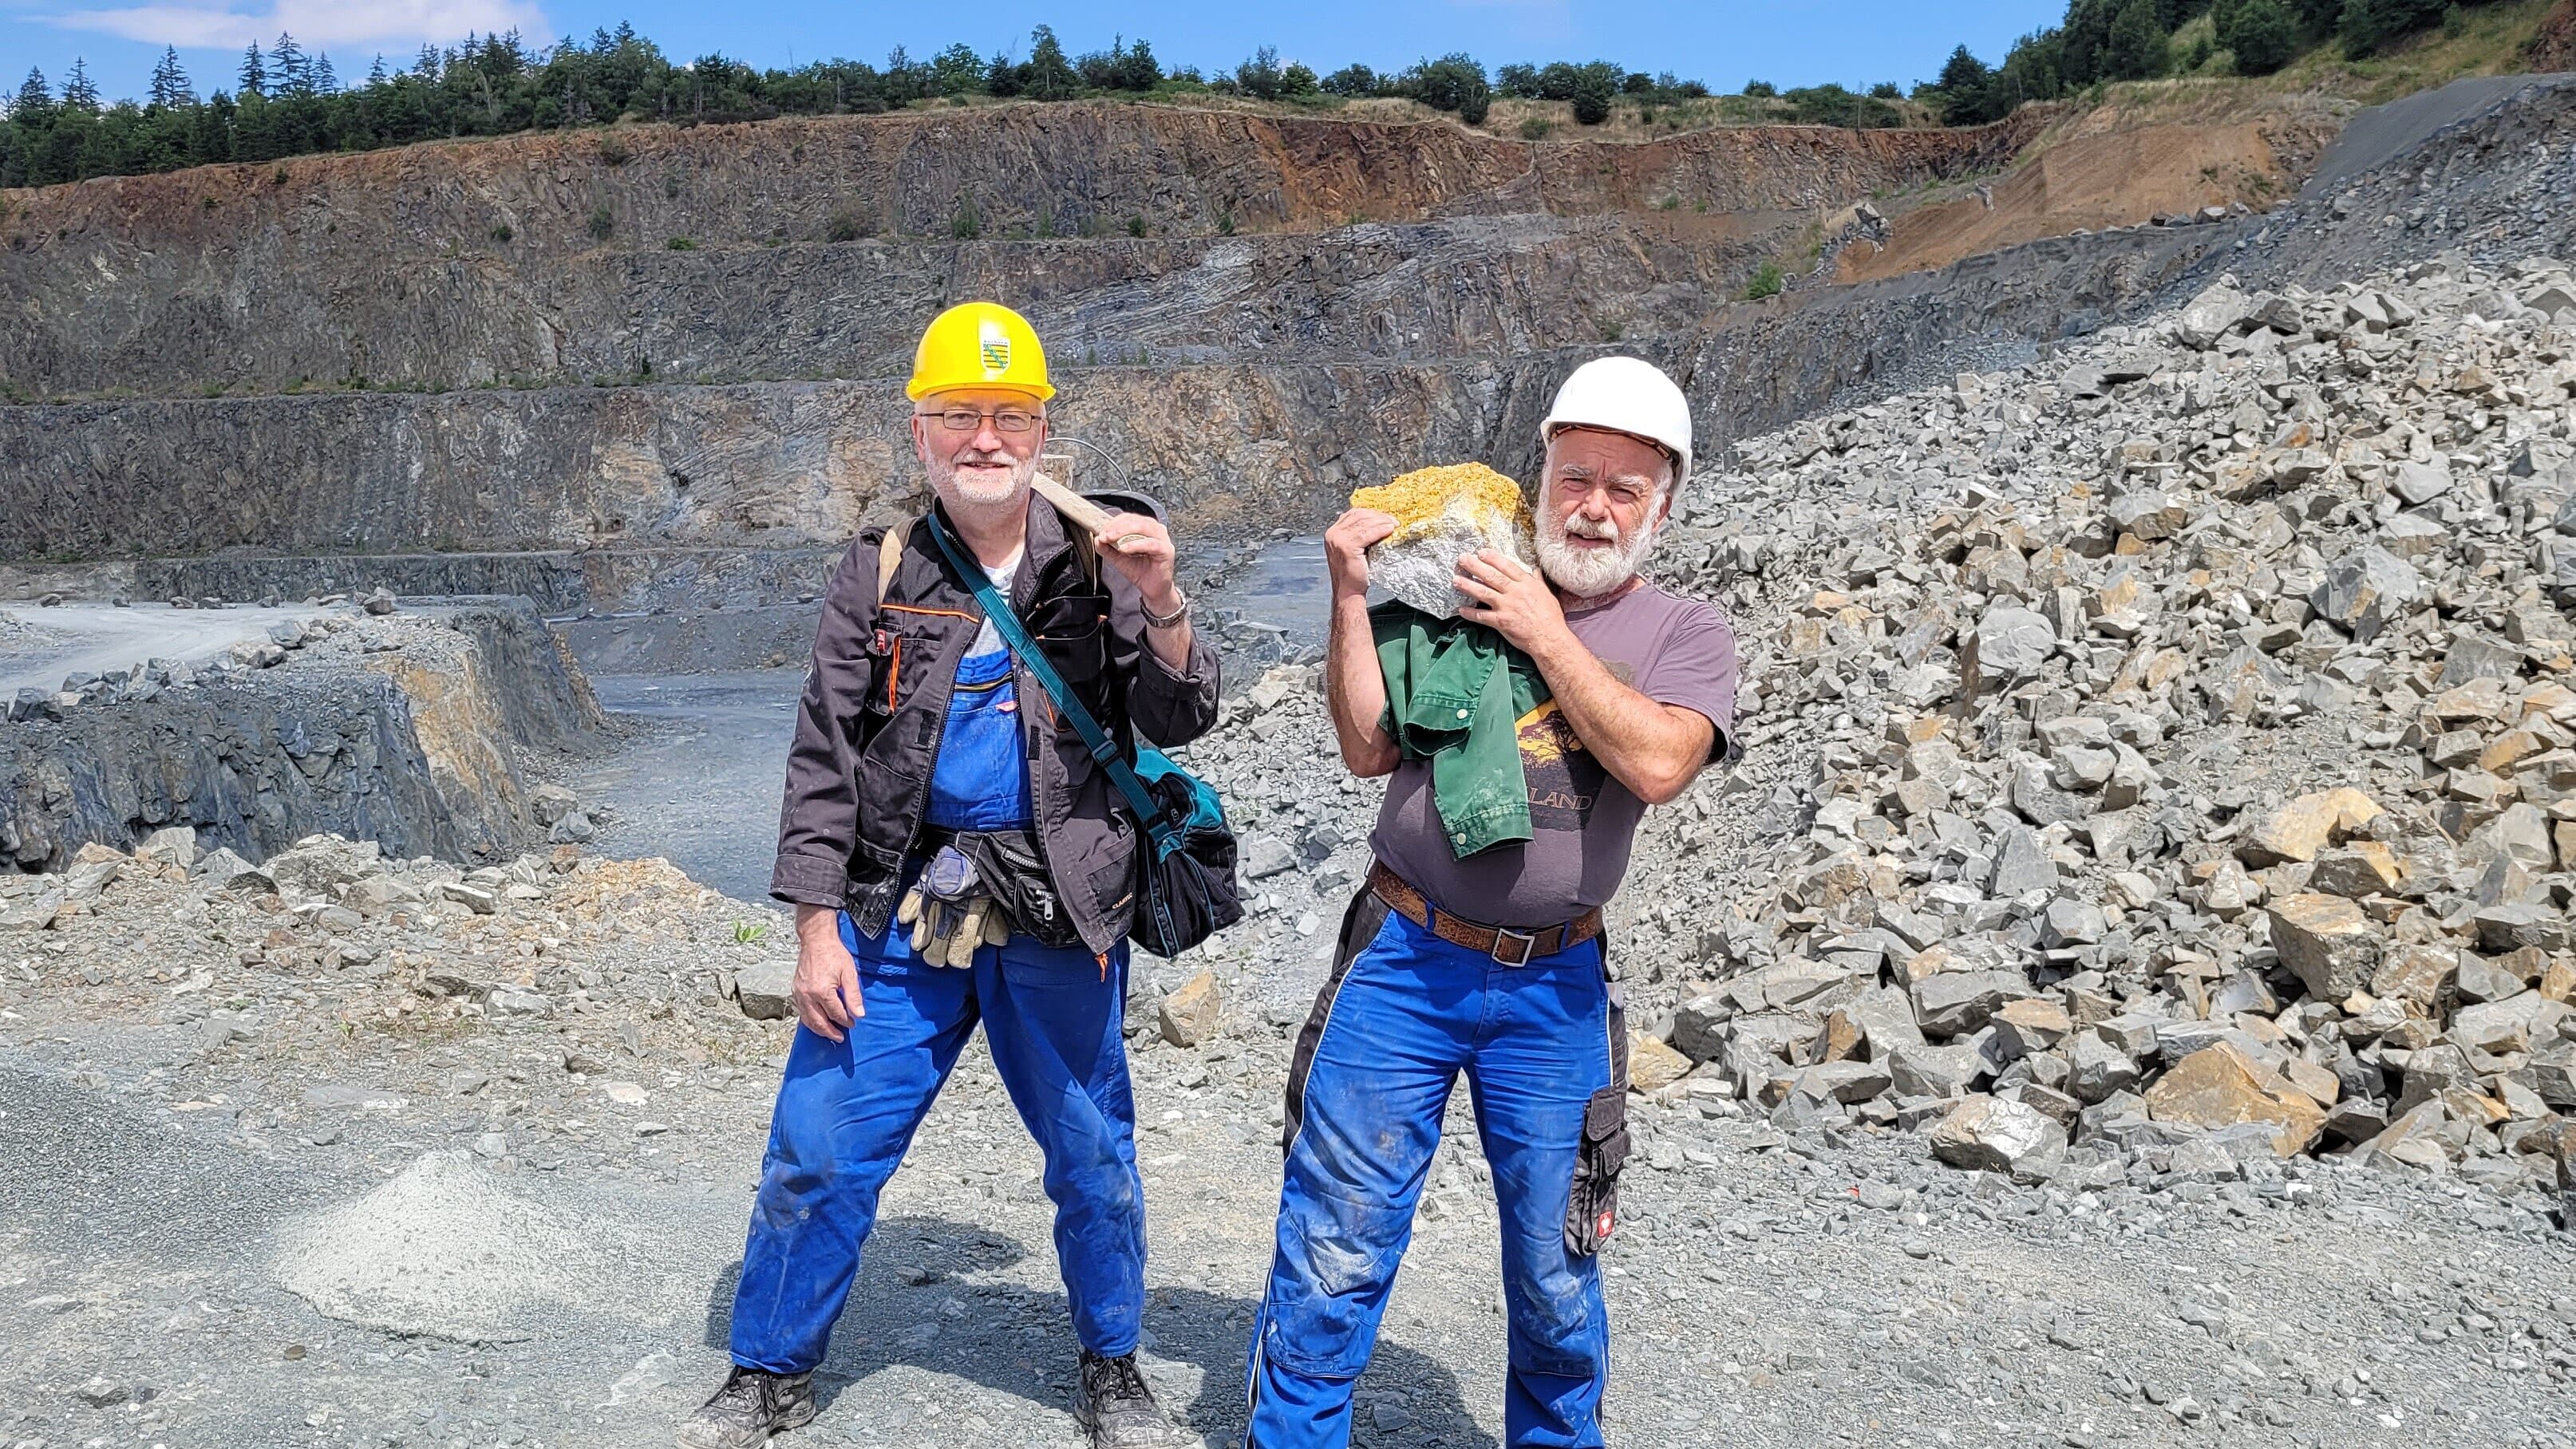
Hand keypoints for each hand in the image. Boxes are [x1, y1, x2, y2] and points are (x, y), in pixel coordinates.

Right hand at [792, 906, 862, 1040]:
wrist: (816, 941)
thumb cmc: (834, 954)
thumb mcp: (849, 973)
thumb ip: (853, 995)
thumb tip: (859, 1014)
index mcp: (822, 991)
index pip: (835, 1013)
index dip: (845, 1020)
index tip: (852, 1023)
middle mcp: (807, 995)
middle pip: (819, 1021)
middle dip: (830, 1032)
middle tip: (840, 1038)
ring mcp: (799, 993)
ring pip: (807, 1019)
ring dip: (818, 1029)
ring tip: (829, 1033)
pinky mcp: (795, 991)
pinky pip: (802, 1011)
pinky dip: (809, 1020)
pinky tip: (817, 1022)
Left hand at [1090, 512, 1181, 615]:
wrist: (1153, 589)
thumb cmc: (1141, 571)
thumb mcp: (1119, 558)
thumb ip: (1108, 549)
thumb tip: (1097, 539)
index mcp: (1146, 528)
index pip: (1128, 518)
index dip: (1113, 523)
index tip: (1101, 532)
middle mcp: (1156, 530)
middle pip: (1135, 520)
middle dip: (1116, 527)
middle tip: (1104, 535)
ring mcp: (1162, 539)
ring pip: (1142, 527)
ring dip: (1123, 532)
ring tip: (1111, 539)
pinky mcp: (1166, 550)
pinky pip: (1150, 543)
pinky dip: (1135, 544)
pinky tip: (1124, 549)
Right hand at [1325, 508, 1396, 599]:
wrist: (1348, 591)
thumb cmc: (1354, 573)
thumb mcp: (1354, 548)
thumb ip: (1359, 534)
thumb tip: (1377, 521)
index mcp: (1333, 532)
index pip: (1353, 514)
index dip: (1371, 513)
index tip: (1385, 517)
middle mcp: (1333, 534)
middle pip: (1359, 516)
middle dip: (1378, 516)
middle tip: (1393, 520)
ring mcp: (1338, 540)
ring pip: (1364, 523)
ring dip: (1382, 522)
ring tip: (1394, 525)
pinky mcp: (1347, 547)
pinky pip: (1367, 533)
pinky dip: (1380, 530)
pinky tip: (1389, 530)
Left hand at [1454, 548, 1567, 653]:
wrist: (1550, 638)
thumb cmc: (1551, 617)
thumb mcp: (1547, 594)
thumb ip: (1538, 581)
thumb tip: (1535, 570)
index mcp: (1526, 584)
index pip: (1507, 566)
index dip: (1492, 558)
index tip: (1481, 552)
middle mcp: (1515, 592)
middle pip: (1491, 576)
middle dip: (1475, 566)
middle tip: (1462, 559)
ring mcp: (1507, 606)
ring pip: (1483, 592)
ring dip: (1468, 585)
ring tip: (1455, 579)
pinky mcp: (1501, 621)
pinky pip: (1482, 616)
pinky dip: (1470, 613)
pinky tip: (1460, 609)